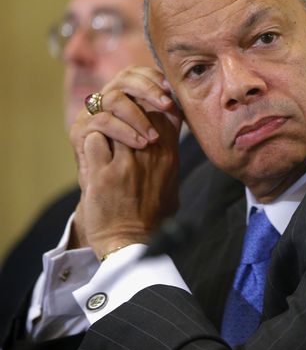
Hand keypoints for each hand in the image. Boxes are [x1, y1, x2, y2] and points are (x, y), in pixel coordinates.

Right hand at [70, 65, 180, 163]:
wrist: (116, 195)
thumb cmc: (140, 166)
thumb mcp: (158, 138)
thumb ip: (168, 120)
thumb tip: (183, 103)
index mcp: (124, 97)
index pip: (137, 73)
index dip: (154, 77)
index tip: (171, 90)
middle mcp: (105, 100)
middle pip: (124, 78)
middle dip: (149, 89)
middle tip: (167, 105)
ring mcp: (90, 113)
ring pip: (114, 98)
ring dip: (138, 115)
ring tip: (154, 138)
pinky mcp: (79, 130)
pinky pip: (102, 121)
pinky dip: (124, 130)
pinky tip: (140, 143)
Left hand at [73, 110, 179, 256]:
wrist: (130, 243)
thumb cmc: (152, 216)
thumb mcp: (172, 184)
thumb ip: (170, 157)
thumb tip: (166, 137)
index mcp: (170, 157)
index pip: (163, 112)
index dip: (149, 107)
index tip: (139, 113)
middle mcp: (150, 156)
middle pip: (137, 110)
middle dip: (125, 112)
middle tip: (116, 120)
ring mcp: (125, 164)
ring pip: (112, 120)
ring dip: (105, 127)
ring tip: (103, 139)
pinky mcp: (101, 173)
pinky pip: (92, 139)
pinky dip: (89, 142)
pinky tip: (92, 155)